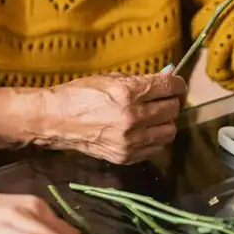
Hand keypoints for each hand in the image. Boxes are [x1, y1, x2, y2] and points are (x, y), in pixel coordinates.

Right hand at [42, 72, 185, 164]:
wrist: (56, 120)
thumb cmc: (80, 94)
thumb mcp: (110, 79)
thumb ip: (140, 80)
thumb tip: (168, 76)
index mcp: (128, 93)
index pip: (169, 88)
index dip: (177, 84)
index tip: (176, 85)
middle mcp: (133, 118)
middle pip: (172, 110)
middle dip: (170, 102)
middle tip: (161, 100)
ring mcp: (130, 140)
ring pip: (169, 132)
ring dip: (165, 123)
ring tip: (153, 117)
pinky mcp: (126, 157)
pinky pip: (156, 148)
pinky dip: (154, 139)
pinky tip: (143, 131)